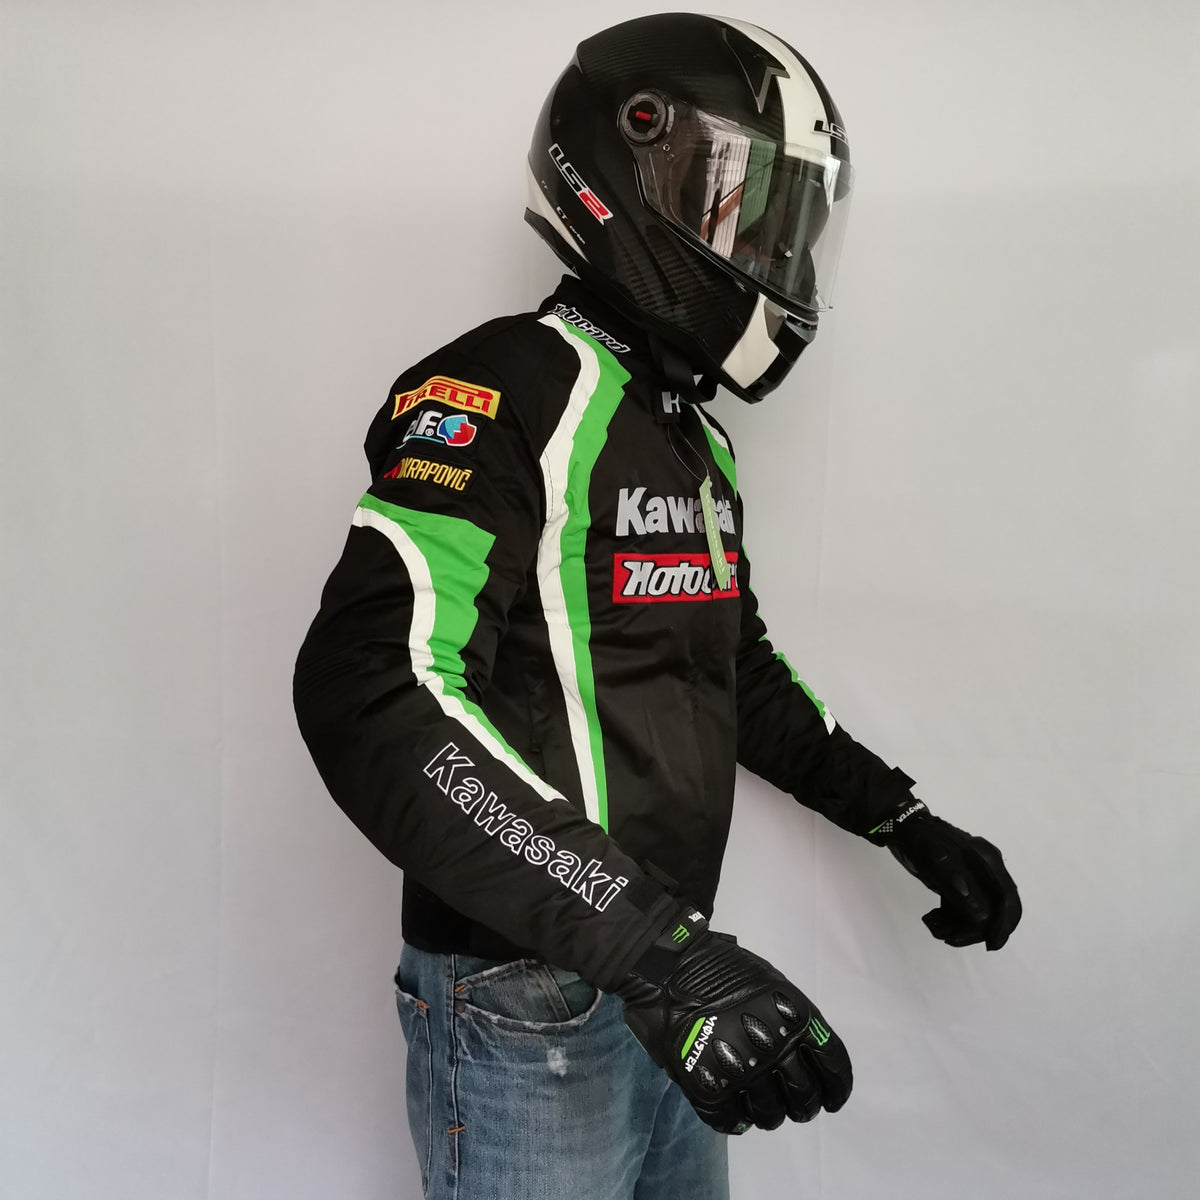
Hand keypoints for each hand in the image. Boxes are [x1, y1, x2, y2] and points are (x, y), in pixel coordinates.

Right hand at [615, 906, 851, 1133]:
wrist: (667, 965)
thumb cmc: (719, 966)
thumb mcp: (772, 983)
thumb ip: (791, 1019)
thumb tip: (801, 1053)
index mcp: (795, 1019)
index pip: (833, 1067)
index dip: (836, 1089)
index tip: (831, 1099)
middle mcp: (774, 1049)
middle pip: (804, 1099)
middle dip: (802, 1106)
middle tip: (792, 1104)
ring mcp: (741, 1071)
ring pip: (770, 1115)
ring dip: (768, 1113)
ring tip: (759, 1105)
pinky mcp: (707, 1087)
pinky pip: (731, 1121)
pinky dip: (735, 1119)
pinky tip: (732, 1109)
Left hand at [887, 813, 1021, 949]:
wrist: (902, 828)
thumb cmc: (921, 840)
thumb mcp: (936, 860)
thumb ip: (958, 886)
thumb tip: (982, 917)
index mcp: (987, 860)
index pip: (1006, 897)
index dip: (1003, 924)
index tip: (989, 945)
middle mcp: (986, 870)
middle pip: (993, 910)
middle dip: (973, 929)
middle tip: (949, 938)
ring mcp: (973, 878)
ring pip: (976, 913)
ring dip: (957, 926)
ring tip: (933, 926)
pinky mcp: (960, 885)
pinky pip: (962, 910)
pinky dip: (949, 919)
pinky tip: (932, 919)